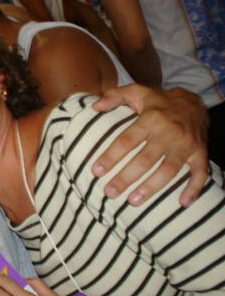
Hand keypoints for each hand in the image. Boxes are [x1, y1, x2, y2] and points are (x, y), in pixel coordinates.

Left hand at [92, 85, 207, 206]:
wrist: (194, 102)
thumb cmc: (158, 101)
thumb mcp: (136, 92)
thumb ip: (114, 96)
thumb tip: (94, 106)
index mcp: (151, 118)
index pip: (127, 140)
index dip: (111, 156)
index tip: (96, 171)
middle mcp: (169, 132)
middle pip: (145, 159)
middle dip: (126, 177)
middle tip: (110, 192)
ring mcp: (186, 144)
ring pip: (168, 170)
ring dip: (151, 187)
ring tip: (133, 201)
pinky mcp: (200, 153)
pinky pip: (200, 173)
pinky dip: (193, 188)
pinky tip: (182, 203)